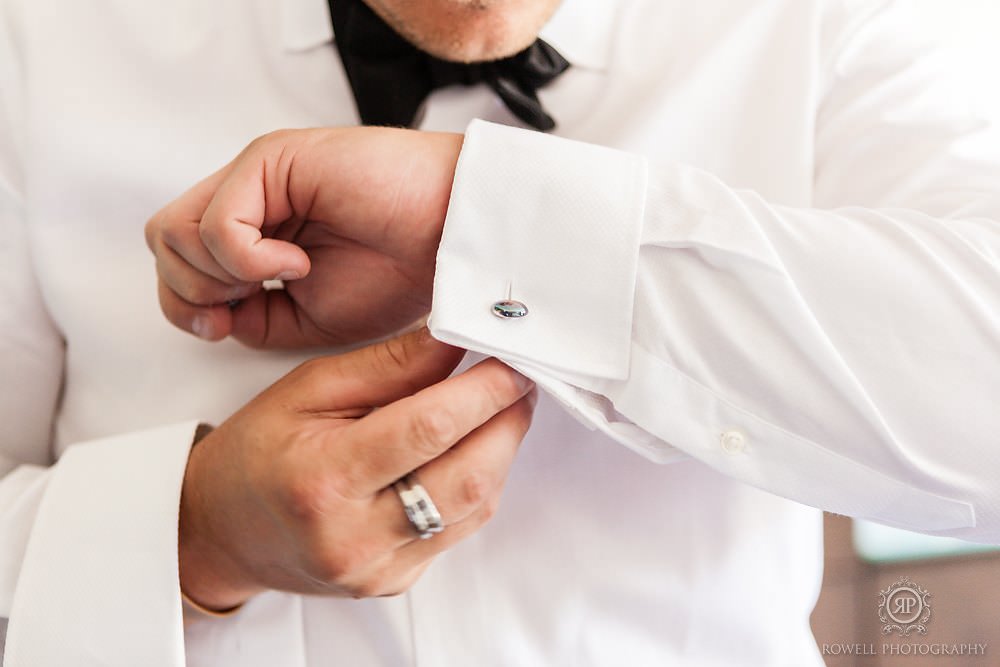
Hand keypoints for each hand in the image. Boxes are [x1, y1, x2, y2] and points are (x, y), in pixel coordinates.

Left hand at [145, 127, 461, 347]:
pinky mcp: (271, 161)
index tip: (226, 326)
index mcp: (257, 231)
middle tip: (256, 299)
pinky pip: (217, 226)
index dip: (186, 305)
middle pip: (163, 244)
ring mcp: (256, 176)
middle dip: (195, 292)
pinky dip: (249, 261)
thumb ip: (255, 318)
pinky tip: (297, 263)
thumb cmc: (400, 273)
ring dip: (220, 276)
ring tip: (286, 276)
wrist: (454, 238)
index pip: (177, 263)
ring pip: (172, 233)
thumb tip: (210, 314)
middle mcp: (249, 198)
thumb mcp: (310, 320)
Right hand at [179, 328, 535, 608]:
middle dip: (508, 420)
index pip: (429, 428)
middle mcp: (355, 537)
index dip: (483, 390)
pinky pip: (460, 528)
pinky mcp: (396, 582)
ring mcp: (379, 569)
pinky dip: (477, 483)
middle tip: (520, 379)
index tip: (511, 358)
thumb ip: (389, 366)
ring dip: (501, 450)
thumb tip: (455, 338)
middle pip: (469, 477)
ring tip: (498, 408)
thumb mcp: (308, 389)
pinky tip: (468, 450)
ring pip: (476, 506)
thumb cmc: (255, 453)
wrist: (222, 533)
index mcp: (324, 479)